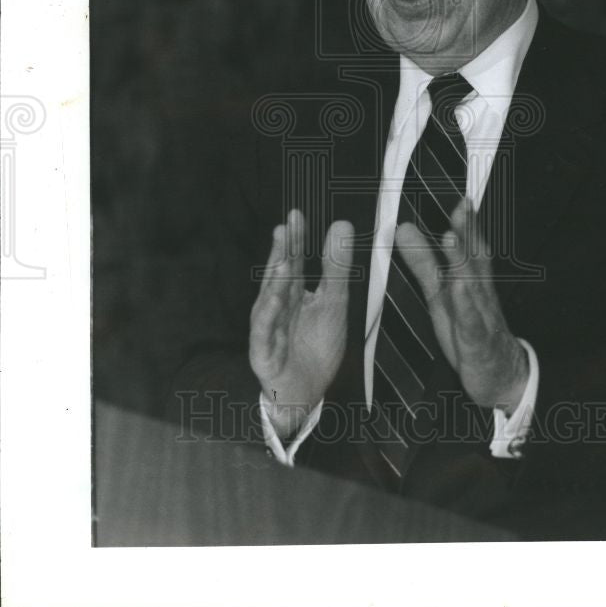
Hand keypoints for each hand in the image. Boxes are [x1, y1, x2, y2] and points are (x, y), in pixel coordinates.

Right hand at [249, 209, 352, 437]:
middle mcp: (276, 306)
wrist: (307, 391)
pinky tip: (272, 301)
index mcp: (292, 292)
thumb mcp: (334, 301)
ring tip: (281, 260)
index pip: (292, 260)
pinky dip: (267, 318)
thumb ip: (336, 266)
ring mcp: (267, 328)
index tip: (296, 215)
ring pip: (270, 302)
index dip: (294, 239)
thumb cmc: (316, 344)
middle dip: (282, 253)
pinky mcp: (264, 352)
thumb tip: (341, 224)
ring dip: (274, 281)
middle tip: (285, 228)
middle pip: (279, 276)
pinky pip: (264, 333)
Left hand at [396, 198, 528, 411]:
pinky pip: (471, 322)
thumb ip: (422, 262)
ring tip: (451, 237)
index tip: (461, 198)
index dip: (466, 222)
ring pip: (472, 285)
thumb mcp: (440, 294)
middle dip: (467, 231)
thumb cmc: (469, 330)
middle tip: (461, 205)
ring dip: (463, 261)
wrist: (500, 376)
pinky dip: (465, 304)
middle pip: (474, 259)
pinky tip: (458, 289)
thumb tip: (404, 229)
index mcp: (470, 281)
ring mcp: (480, 316)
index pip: (469, 246)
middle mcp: (478, 294)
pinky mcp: (475, 341)